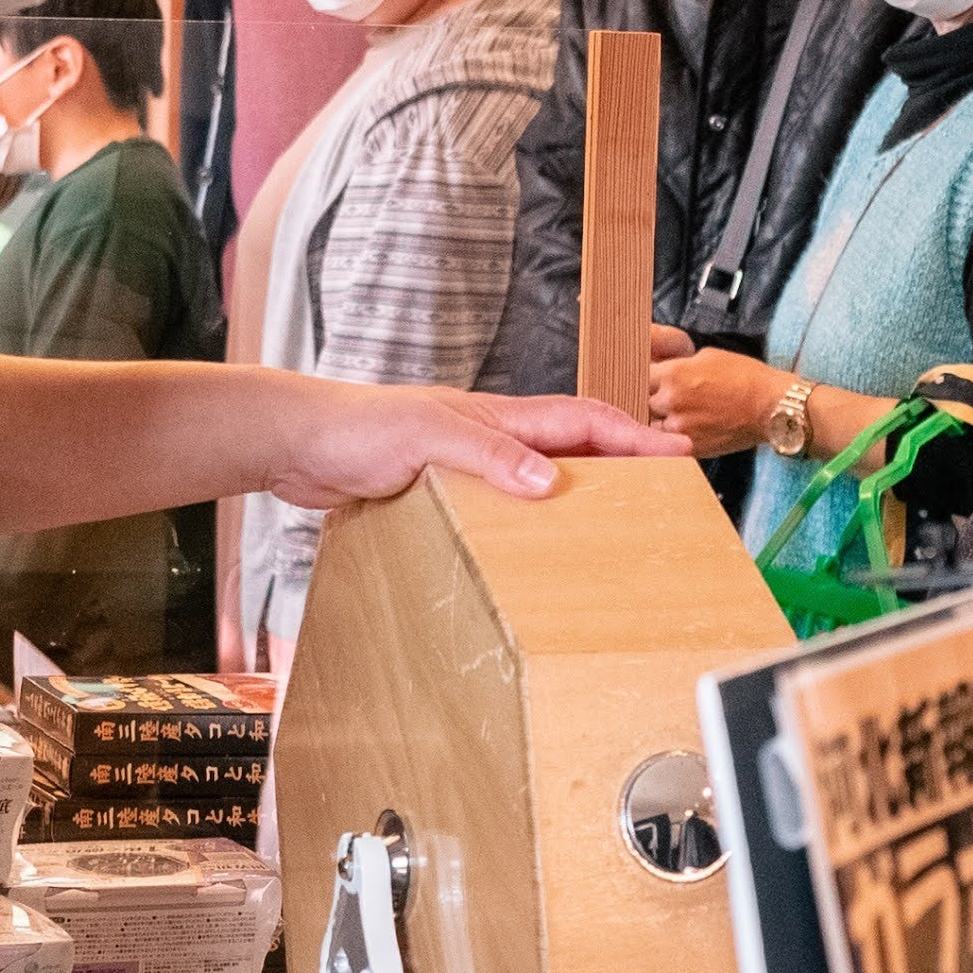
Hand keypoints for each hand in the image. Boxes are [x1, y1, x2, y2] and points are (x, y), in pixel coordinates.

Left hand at [254, 382, 664, 513]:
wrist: (297, 445)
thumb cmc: (357, 428)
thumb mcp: (432, 437)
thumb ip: (490, 455)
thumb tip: (551, 481)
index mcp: (496, 416)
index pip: (580, 422)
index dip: (630, 437)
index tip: (675, 452)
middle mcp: (487, 440)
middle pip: (568, 451)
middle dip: (619, 468)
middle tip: (662, 496)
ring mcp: (462, 469)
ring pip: (534, 483)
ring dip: (574, 501)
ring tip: (612, 533)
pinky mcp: (436, 498)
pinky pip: (496, 513)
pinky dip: (524, 529)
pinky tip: (531, 556)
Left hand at [643, 340, 785, 452]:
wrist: (770, 407)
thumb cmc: (744, 377)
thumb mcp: (708, 356)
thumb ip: (680, 365)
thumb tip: (665, 369)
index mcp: (673, 374)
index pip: (640, 376)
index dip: (646, 377)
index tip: (652, 379)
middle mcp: (671, 401)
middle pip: (642, 401)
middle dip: (651, 398)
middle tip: (664, 396)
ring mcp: (679, 427)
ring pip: (652, 424)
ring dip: (660, 419)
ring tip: (677, 413)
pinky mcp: (690, 446)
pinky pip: (669, 441)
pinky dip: (673, 435)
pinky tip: (687, 426)